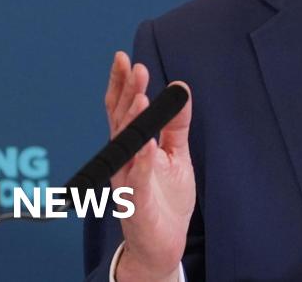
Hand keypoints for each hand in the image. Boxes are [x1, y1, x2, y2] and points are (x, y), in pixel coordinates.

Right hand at [105, 51, 195, 281]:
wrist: (162, 243)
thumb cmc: (165, 198)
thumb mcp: (176, 154)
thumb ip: (176, 125)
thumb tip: (180, 89)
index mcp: (132, 145)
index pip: (123, 108)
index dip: (122, 84)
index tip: (125, 59)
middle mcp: (124, 160)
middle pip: (121, 121)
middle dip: (127, 94)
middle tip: (137, 69)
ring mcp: (127, 180)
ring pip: (125, 148)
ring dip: (131, 123)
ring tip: (140, 99)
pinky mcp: (135, 202)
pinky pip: (136, 181)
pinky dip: (141, 162)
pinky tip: (147, 146)